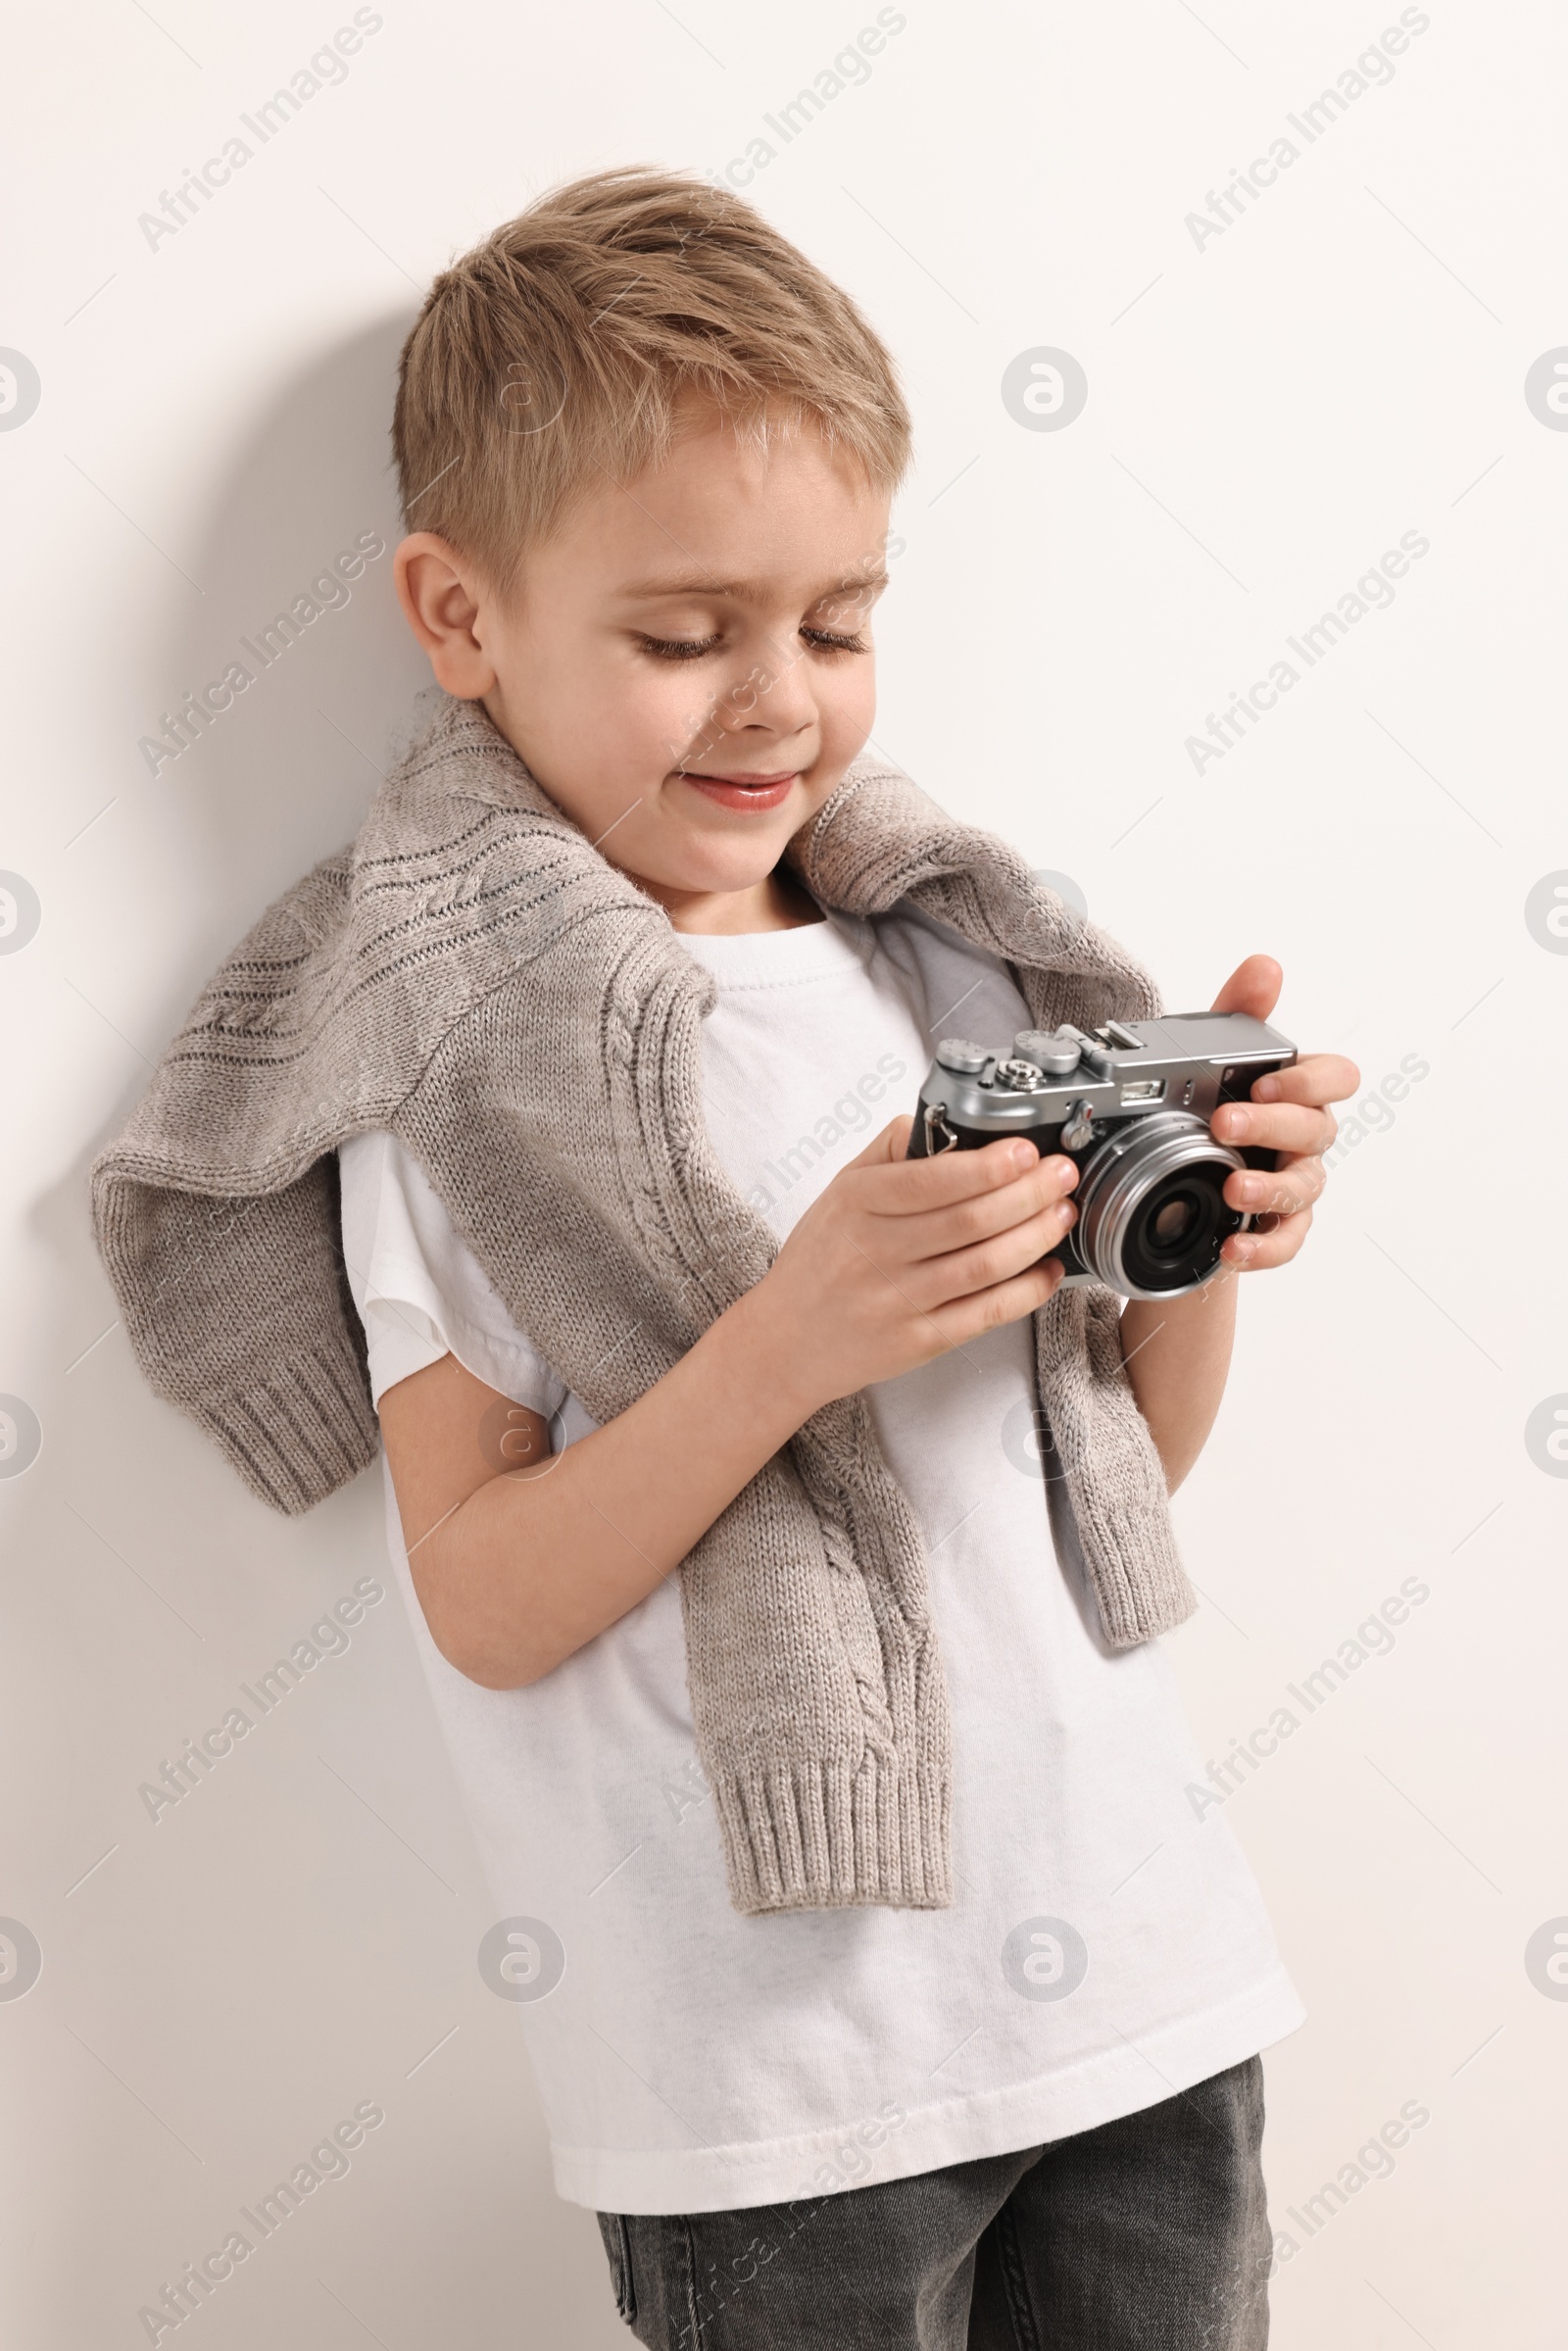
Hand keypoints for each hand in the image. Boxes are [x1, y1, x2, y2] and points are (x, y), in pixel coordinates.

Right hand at [752, 1117, 1081, 1411]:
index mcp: (857, 1206)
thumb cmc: (818, 1262)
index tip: (1025, 1151)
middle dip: (1027, 1194)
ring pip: (983, 1266)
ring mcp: (898, 1302)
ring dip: (1034, 1237)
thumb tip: (937, 1121)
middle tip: (1061, 1175)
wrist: (787, 1341)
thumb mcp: (837, 1193)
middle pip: (967, 1221)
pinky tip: (1047, 1270)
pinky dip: (1025, 1291)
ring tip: (1062, 1213)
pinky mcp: (919, 1342)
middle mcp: (876, 1253)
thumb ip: (887, 1154)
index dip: (986, 1166)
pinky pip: (984, 1314)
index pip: (929, 1181)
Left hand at [1205, 954, 1359, 1270]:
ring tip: (1233, 1189)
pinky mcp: (1281, 1229)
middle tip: (1225, 1123)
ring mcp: (1297, 1185)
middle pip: (1314, 1130)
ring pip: (1302, 1188)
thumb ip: (1241, 1012)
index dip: (1309, 1080)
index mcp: (1299, 1092)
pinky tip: (1233, 1247)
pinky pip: (1285, 1242)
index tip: (1266, 1081)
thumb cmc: (1211, 1110)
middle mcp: (1306, 1138)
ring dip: (1268, 1189)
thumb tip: (1265, 966)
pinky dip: (1262, 1249)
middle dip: (1272, 1125)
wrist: (1183, 1183)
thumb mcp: (1213, 1057)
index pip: (1336, 1077)